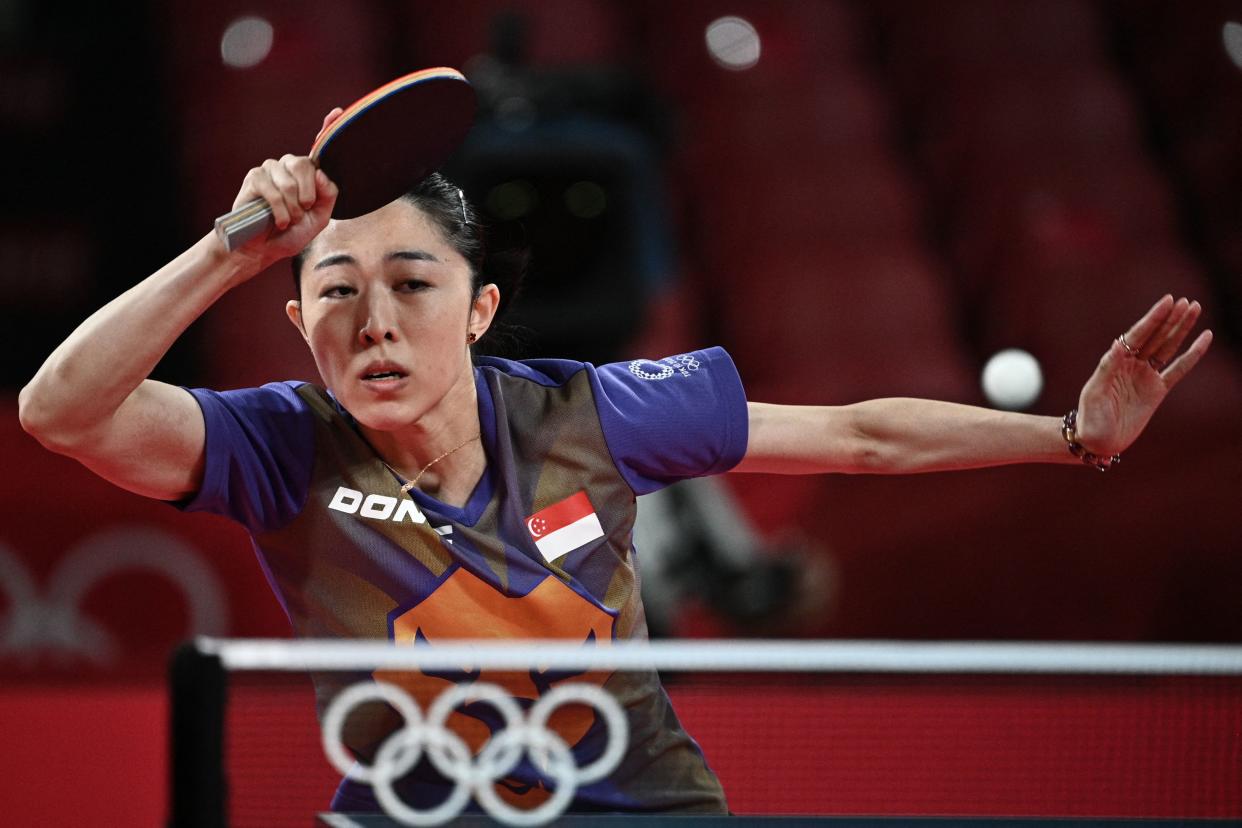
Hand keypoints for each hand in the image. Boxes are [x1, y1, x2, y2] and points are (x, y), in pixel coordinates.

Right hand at [227, 107, 344, 264]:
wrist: (263, 249)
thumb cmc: (291, 233)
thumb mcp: (319, 219)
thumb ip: (328, 197)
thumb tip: (322, 174)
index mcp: (308, 175)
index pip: (319, 147)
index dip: (328, 127)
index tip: (339, 112)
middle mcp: (289, 167)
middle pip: (305, 164)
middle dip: (307, 194)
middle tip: (302, 210)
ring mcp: (271, 169)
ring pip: (290, 181)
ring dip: (293, 208)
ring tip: (288, 220)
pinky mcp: (254, 177)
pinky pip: (273, 190)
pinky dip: (280, 210)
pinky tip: (278, 220)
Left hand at [1075, 295, 1212, 455]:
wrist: (1098, 440)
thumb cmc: (1091, 416)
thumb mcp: (1095, 391)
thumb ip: (1108, 368)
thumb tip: (1119, 344)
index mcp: (1116, 361)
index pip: (1138, 335)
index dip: (1153, 318)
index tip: (1167, 301)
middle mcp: (1132, 365)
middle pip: (1156, 336)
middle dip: (1170, 319)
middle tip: (1186, 301)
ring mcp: (1146, 376)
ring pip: (1168, 347)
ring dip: (1181, 329)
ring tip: (1194, 308)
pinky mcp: (1158, 390)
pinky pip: (1179, 369)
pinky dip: (1192, 354)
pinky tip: (1204, 339)